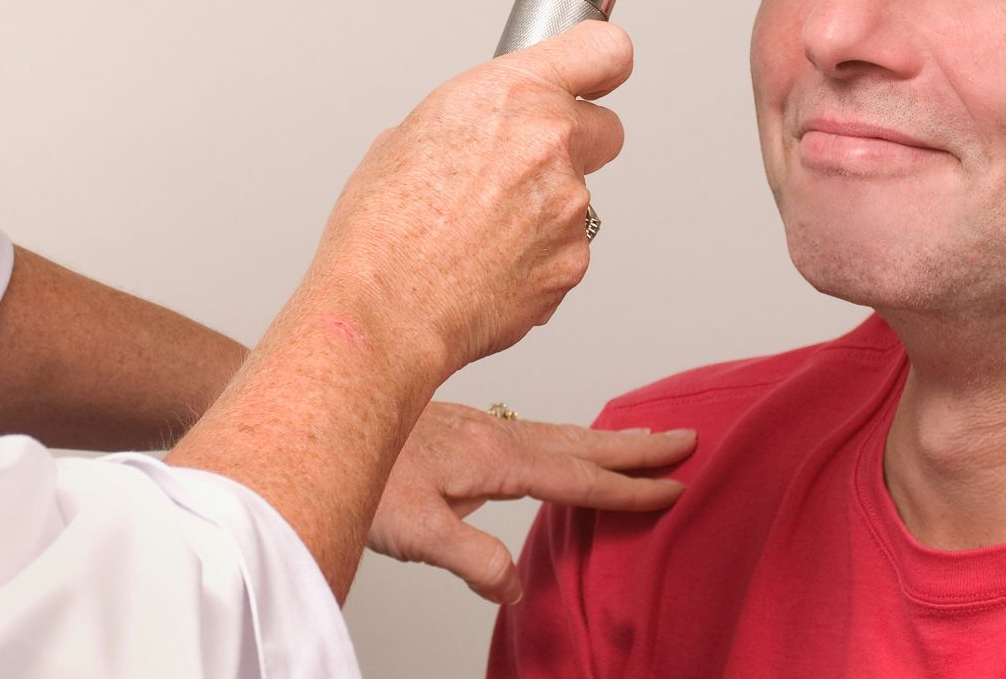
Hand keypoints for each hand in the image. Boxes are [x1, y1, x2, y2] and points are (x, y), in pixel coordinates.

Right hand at [298, 21, 633, 380]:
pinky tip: (489, 265)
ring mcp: (570, 207)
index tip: (596, 74)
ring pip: (579, 198)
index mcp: (511, 96)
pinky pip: (567, 249)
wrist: (387, 308)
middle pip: (605, 130)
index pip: (603, 51)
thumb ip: (467, 123)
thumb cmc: (383, 229)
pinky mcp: (573, 262)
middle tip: (522, 171)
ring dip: (545, 210)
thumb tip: (477, 136)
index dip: (600, 65)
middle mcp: (550, 144)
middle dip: (573, 146)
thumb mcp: (408, 138)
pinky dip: (538, 257)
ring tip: (481, 233)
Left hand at [368, 401, 694, 603]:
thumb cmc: (358, 473)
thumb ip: (472, 557)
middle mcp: (494, 436)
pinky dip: (566, 436)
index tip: (674, 487)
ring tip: (641, 436)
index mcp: (495, 459)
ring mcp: (477, 427)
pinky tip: (559, 443)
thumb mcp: (414, 528)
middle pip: (581, 444)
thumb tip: (517, 586)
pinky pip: (534, 430)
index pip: (577, 479)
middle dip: (635, 447)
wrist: (318, 418)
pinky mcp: (459, 428)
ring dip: (605, 438)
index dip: (627, 488)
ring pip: (558, 433)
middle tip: (687, 439)